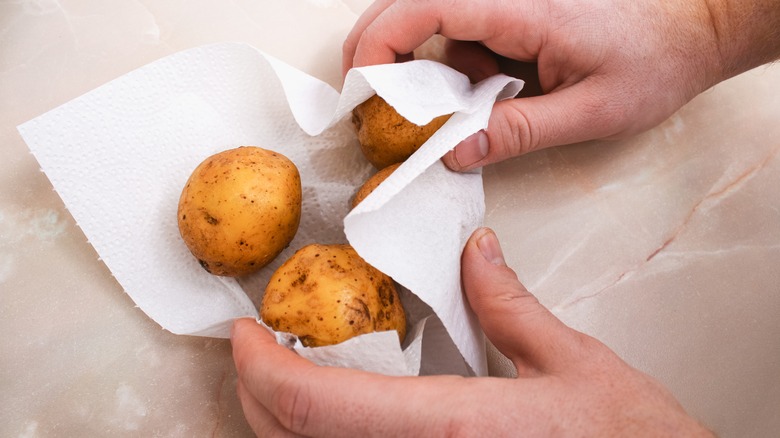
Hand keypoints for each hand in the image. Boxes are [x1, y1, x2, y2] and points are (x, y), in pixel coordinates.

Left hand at [231, 228, 712, 436]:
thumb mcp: (574, 366)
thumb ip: (511, 306)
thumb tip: (478, 254)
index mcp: (450, 428)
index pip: (317, 402)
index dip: (260, 367)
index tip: (243, 334)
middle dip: (255, 393)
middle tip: (256, 348)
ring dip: (280, 421)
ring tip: (285, 376)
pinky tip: (336, 414)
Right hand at [342, 0, 777, 170]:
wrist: (695, 28)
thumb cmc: (654, 60)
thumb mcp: (589, 111)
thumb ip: (518, 131)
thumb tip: (453, 154)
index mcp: (522, 7)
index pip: (428, 8)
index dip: (380, 43)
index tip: (359, 85)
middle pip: (412, 4)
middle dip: (377, 49)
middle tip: (362, 99)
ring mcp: (507, 5)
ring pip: (433, 24)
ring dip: (418, 68)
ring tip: (431, 114)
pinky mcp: (512, 16)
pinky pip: (461, 37)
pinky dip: (451, 71)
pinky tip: (475, 99)